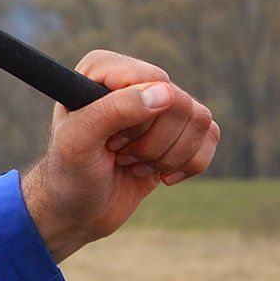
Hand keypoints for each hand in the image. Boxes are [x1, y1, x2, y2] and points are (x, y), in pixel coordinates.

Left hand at [20, 50, 219, 261]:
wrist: (77, 212)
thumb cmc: (68, 175)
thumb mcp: (78, 143)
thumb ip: (113, 111)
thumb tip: (165, 92)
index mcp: (102, 68)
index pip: (153, 79)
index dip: (136, 119)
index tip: (109, 141)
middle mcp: (134, 80)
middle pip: (179, 102)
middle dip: (151, 143)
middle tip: (118, 155)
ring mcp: (159, 105)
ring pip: (199, 120)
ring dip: (167, 156)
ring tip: (132, 164)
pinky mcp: (179, 130)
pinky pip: (211, 137)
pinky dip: (187, 164)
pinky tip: (158, 175)